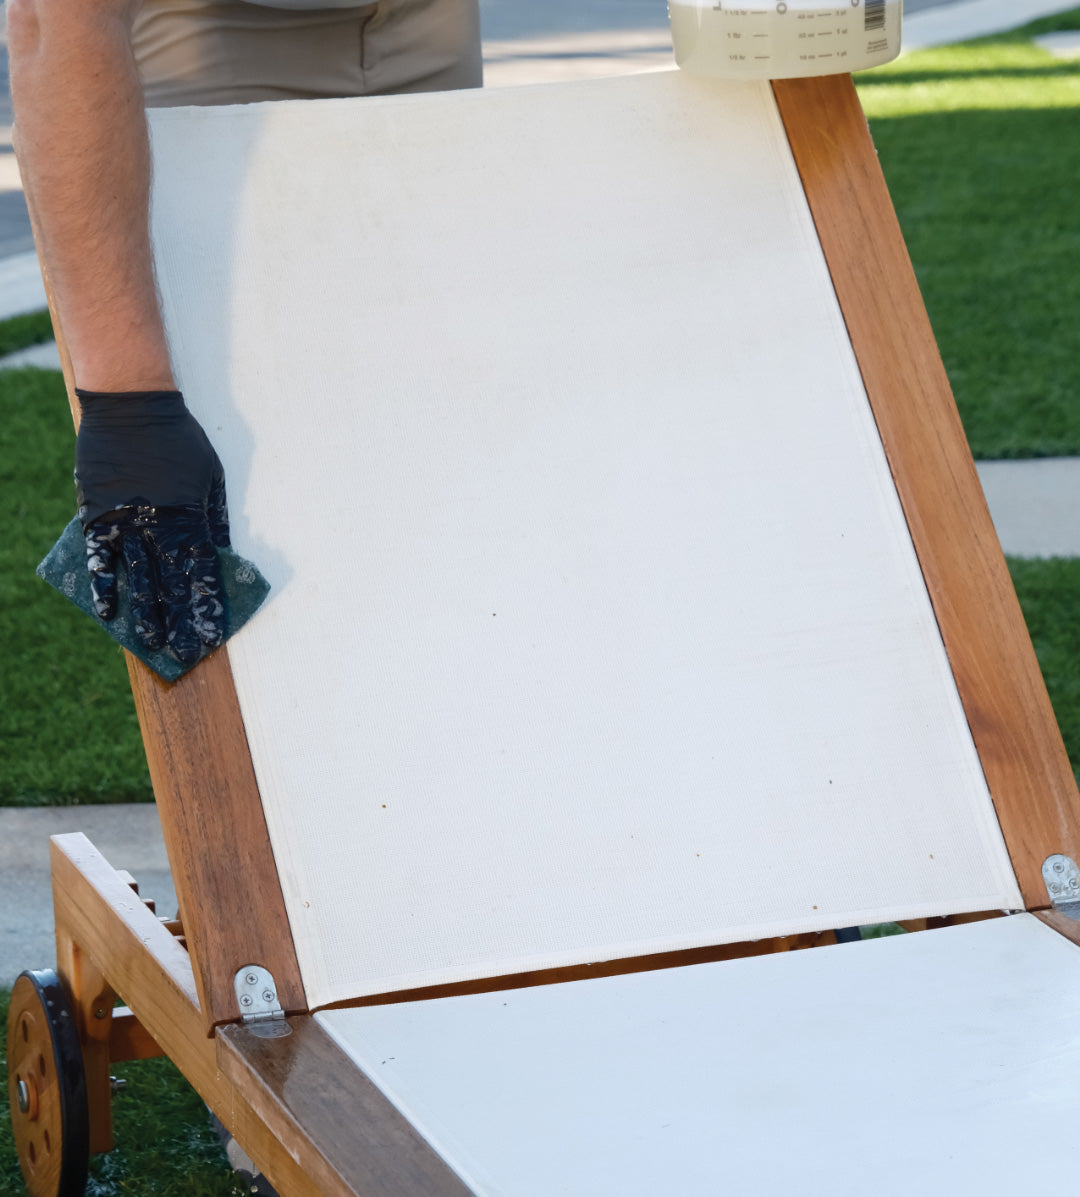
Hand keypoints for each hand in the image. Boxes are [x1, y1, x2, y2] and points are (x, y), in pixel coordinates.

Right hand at [75, 389, 229, 665]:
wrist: (131, 406)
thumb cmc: (179, 438)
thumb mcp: (211, 475)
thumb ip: (216, 515)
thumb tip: (223, 551)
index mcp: (193, 516)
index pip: (202, 572)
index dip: (206, 605)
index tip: (211, 634)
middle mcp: (161, 525)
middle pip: (172, 583)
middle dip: (179, 620)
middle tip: (182, 653)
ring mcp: (127, 521)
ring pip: (138, 577)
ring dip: (144, 614)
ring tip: (148, 645)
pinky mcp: (98, 514)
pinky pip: (101, 557)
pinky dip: (104, 585)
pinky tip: (107, 613)